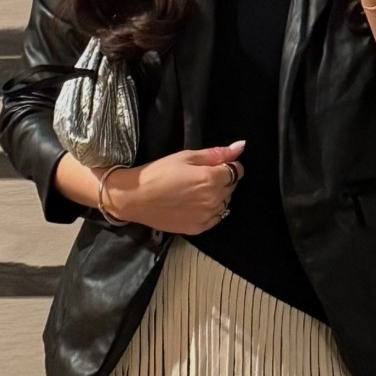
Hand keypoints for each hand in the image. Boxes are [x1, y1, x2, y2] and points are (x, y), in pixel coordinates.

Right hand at [102, 142, 244, 233]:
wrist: (136, 198)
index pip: (236, 171)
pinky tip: (194, 204)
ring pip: (224, 203)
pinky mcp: (199, 228)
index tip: (215, 165)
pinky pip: (215, 218)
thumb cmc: (158, 173)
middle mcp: (214, 200)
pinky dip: (210, 211)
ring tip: (195, 191)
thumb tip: (240, 147)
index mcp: (212, 179)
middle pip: (231, 187)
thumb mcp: (186, 156)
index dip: (228, 165)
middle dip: (222, 180)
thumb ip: (216, 153)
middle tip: (200, 176)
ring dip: (216, 196)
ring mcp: (207, 216)